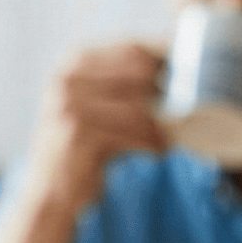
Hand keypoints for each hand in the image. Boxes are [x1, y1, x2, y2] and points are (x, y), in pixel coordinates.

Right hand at [25, 43, 169, 217]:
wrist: (50, 193)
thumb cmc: (81, 149)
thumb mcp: (95, 107)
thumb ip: (124, 84)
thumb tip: (177, 64)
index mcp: (73, 63)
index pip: (132, 49)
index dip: (166, 61)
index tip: (191, 76)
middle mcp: (67, 79)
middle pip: (140, 73)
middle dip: (167, 91)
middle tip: (186, 110)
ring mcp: (69, 106)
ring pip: (139, 107)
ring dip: (162, 125)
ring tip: (168, 138)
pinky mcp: (78, 135)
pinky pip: (133, 134)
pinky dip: (152, 144)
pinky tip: (158, 151)